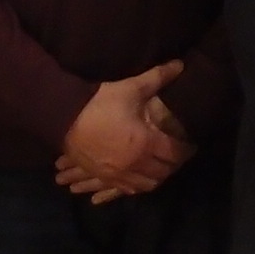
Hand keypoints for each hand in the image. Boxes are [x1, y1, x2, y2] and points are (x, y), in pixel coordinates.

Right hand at [57, 62, 190, 203]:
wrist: (63, 117)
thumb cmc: (99, 103)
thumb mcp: (131, 88)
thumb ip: (158, 78)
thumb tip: (180, 65)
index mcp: (145, 144)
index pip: (175, 153)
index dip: (186, 149)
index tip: (191, 143)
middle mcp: (134, 164)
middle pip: (163, 172)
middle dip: (173, 163)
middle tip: (177, 154)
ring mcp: (117, 174)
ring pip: (146, 185)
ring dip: (156, 177)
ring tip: (160, 166)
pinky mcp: (103, 176)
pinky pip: (126, 189)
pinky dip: (136, 185)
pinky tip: (139, 178)